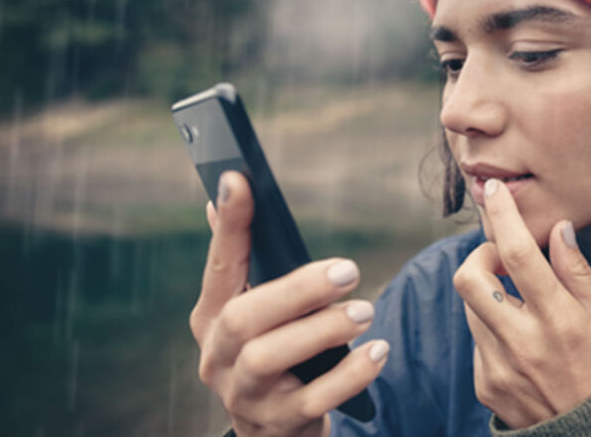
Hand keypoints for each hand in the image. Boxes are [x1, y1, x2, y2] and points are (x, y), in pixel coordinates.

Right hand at [189, 171, 389, 436]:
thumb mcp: (259, 310)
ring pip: (269, 359)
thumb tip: (225, 192)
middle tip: (348, 271)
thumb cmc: (276, 352)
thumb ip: (246, 260)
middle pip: (244, 319)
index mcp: (212, 316)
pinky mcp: (277, 424)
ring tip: (365, 311)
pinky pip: (311, 401)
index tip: (239, 178)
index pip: (219, 265)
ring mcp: (244, 394)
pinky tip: (378, 352)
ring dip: (322, 330)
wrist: (277, 430)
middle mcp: (218, 356)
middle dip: (296, 290)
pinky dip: (348, 376)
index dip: (230, 224)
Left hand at [452, 178, 590, 428]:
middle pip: (470, 279)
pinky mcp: (486, 385)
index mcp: (561, 321)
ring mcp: (500, 367)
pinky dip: (492, 328)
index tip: (495, 191)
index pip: (519, 256)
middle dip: (479, 256)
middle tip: (502, 259)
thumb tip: (558, 230)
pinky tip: (521, 342)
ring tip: (519, 303)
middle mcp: (524, 343)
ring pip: (470, 307)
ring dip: (488, 293)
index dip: (503, 217)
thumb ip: (578, 274)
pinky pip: (477, 340)